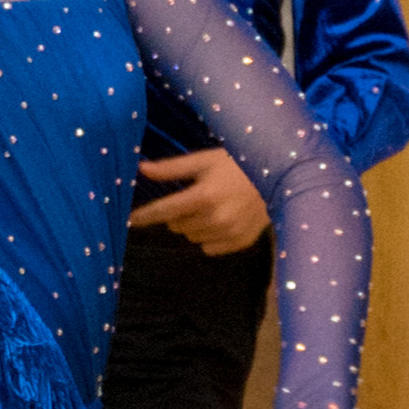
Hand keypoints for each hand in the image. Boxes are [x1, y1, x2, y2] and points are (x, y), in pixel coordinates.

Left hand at [128, 145, 269, 255]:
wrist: (281, 178)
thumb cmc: (238, 163)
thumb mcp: (204, 161)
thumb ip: (171, 169)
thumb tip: (141, 169)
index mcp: (203, 196)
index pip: (163, 212)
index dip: (143, 217)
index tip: (128, 221)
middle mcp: (215, 219)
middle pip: (176, 225)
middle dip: (179, 213)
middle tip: (194, 198)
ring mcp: (228, 234)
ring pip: (191, 237)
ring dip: (193, 225)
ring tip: (211, 206)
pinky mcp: (239, 244)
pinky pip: (209, 247)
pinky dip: (209, 236)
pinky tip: (222, 219)